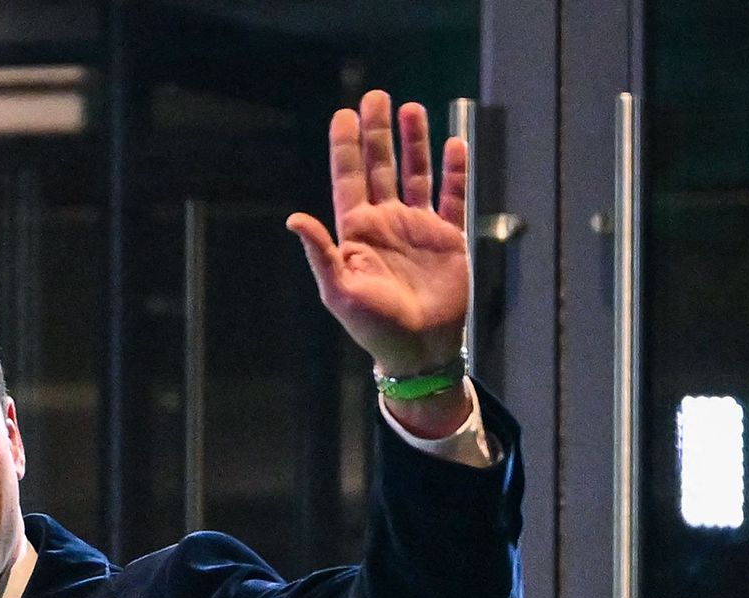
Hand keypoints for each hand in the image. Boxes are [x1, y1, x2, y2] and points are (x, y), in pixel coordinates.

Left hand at [287, 92, 469, 381]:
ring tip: (411, 108)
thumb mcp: (339, 291)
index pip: (349, 179)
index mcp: (357, 233)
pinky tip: (453, 143)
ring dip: (414, 143)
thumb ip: (321, 253)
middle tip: (375, 96)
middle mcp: (386, 223)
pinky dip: (454, 171)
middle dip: (377, 133)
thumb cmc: (373, 326)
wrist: (418, 349)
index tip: (344, 114)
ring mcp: (417, 227)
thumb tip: (294, 218)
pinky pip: (452, 197)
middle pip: (381, 167)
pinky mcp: (448, 237)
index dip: (346, 147)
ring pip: (416, 173)